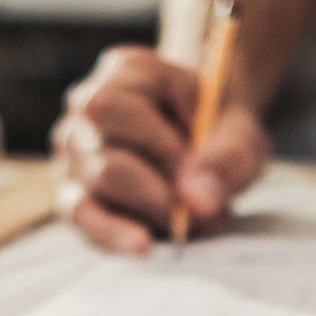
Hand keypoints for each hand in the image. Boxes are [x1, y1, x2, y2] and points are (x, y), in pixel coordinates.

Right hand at [51, 46, 271, 253]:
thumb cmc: (221, 128)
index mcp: (126, 70)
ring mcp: (75, 150)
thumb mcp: (241, 134)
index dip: (157, 144)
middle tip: (202, 207)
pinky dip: (112, 234)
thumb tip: (195, 200)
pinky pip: (82, 215)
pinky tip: (144, 245)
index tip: (196, 165)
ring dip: (150, 210)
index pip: (115, 108)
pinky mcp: (74, 191)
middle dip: (158, 189)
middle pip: (105, 153)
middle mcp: (88, 104)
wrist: (213, 140)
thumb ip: (226, 158)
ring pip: (97, 186)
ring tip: (191, 218)